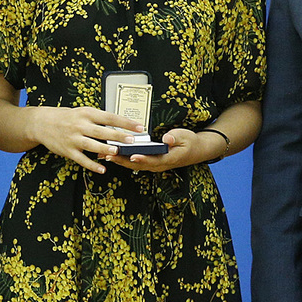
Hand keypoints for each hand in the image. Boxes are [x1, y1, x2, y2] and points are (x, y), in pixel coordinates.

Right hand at [28, 105, 142, 172]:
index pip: (110, 117)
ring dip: (105, 149)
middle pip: (102, 131)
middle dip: (118, 136)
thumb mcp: (82, 112)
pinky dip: (92, 165)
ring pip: (92, 145)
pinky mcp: (68, 151)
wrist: (42, 123)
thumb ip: (99, 120)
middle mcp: (80, 125)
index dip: (125, 122)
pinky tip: (102, 169)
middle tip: (132, 140)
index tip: (139, 127)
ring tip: (117, 152)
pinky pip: (82, 159)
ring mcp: (74, 139)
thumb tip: (119, 126)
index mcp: (87, 113)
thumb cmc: (67, 117)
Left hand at [107, 128, 225, 172]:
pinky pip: (135, 162)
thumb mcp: (186, 136)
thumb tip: (167, 138)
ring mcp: (154, 165)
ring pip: (134, 165)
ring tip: (105, 155)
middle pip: (138, 165)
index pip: (153, 160)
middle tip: (109, 155)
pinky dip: (123, 159)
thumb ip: (176, 137)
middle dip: (122, 160)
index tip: (132, 156)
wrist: (196, 151)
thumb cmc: (190, 142)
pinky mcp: (150, 162)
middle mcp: (159, 164)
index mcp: (168, 159)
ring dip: (119, 160)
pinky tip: (113, 154)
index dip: (142, 159)